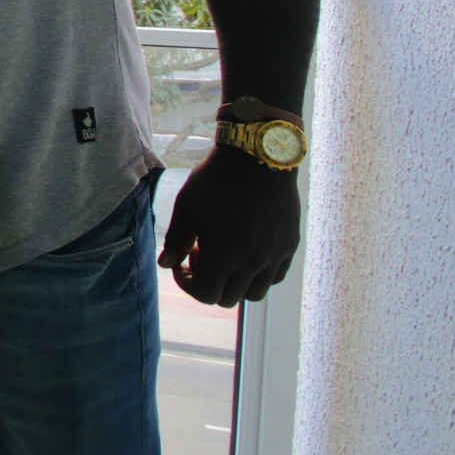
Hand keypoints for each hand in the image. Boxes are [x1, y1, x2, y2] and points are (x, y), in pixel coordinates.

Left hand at [159, 145, 300, 304]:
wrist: (258, 157)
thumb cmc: (216, 179)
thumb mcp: (187, 206)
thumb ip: (175, 240)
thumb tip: (164, 264)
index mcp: (224, 256)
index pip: (205, 295)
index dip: (187, 284)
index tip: (182, 262)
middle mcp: (254, 263)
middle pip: (228, 298)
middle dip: (208, 282)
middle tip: (201, 253)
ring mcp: (276, 256)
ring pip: (255, 293)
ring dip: (235, 282)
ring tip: (226, 253)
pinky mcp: (290, 246)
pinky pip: (275, 277)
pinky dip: (259, 274)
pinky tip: (247, 250)